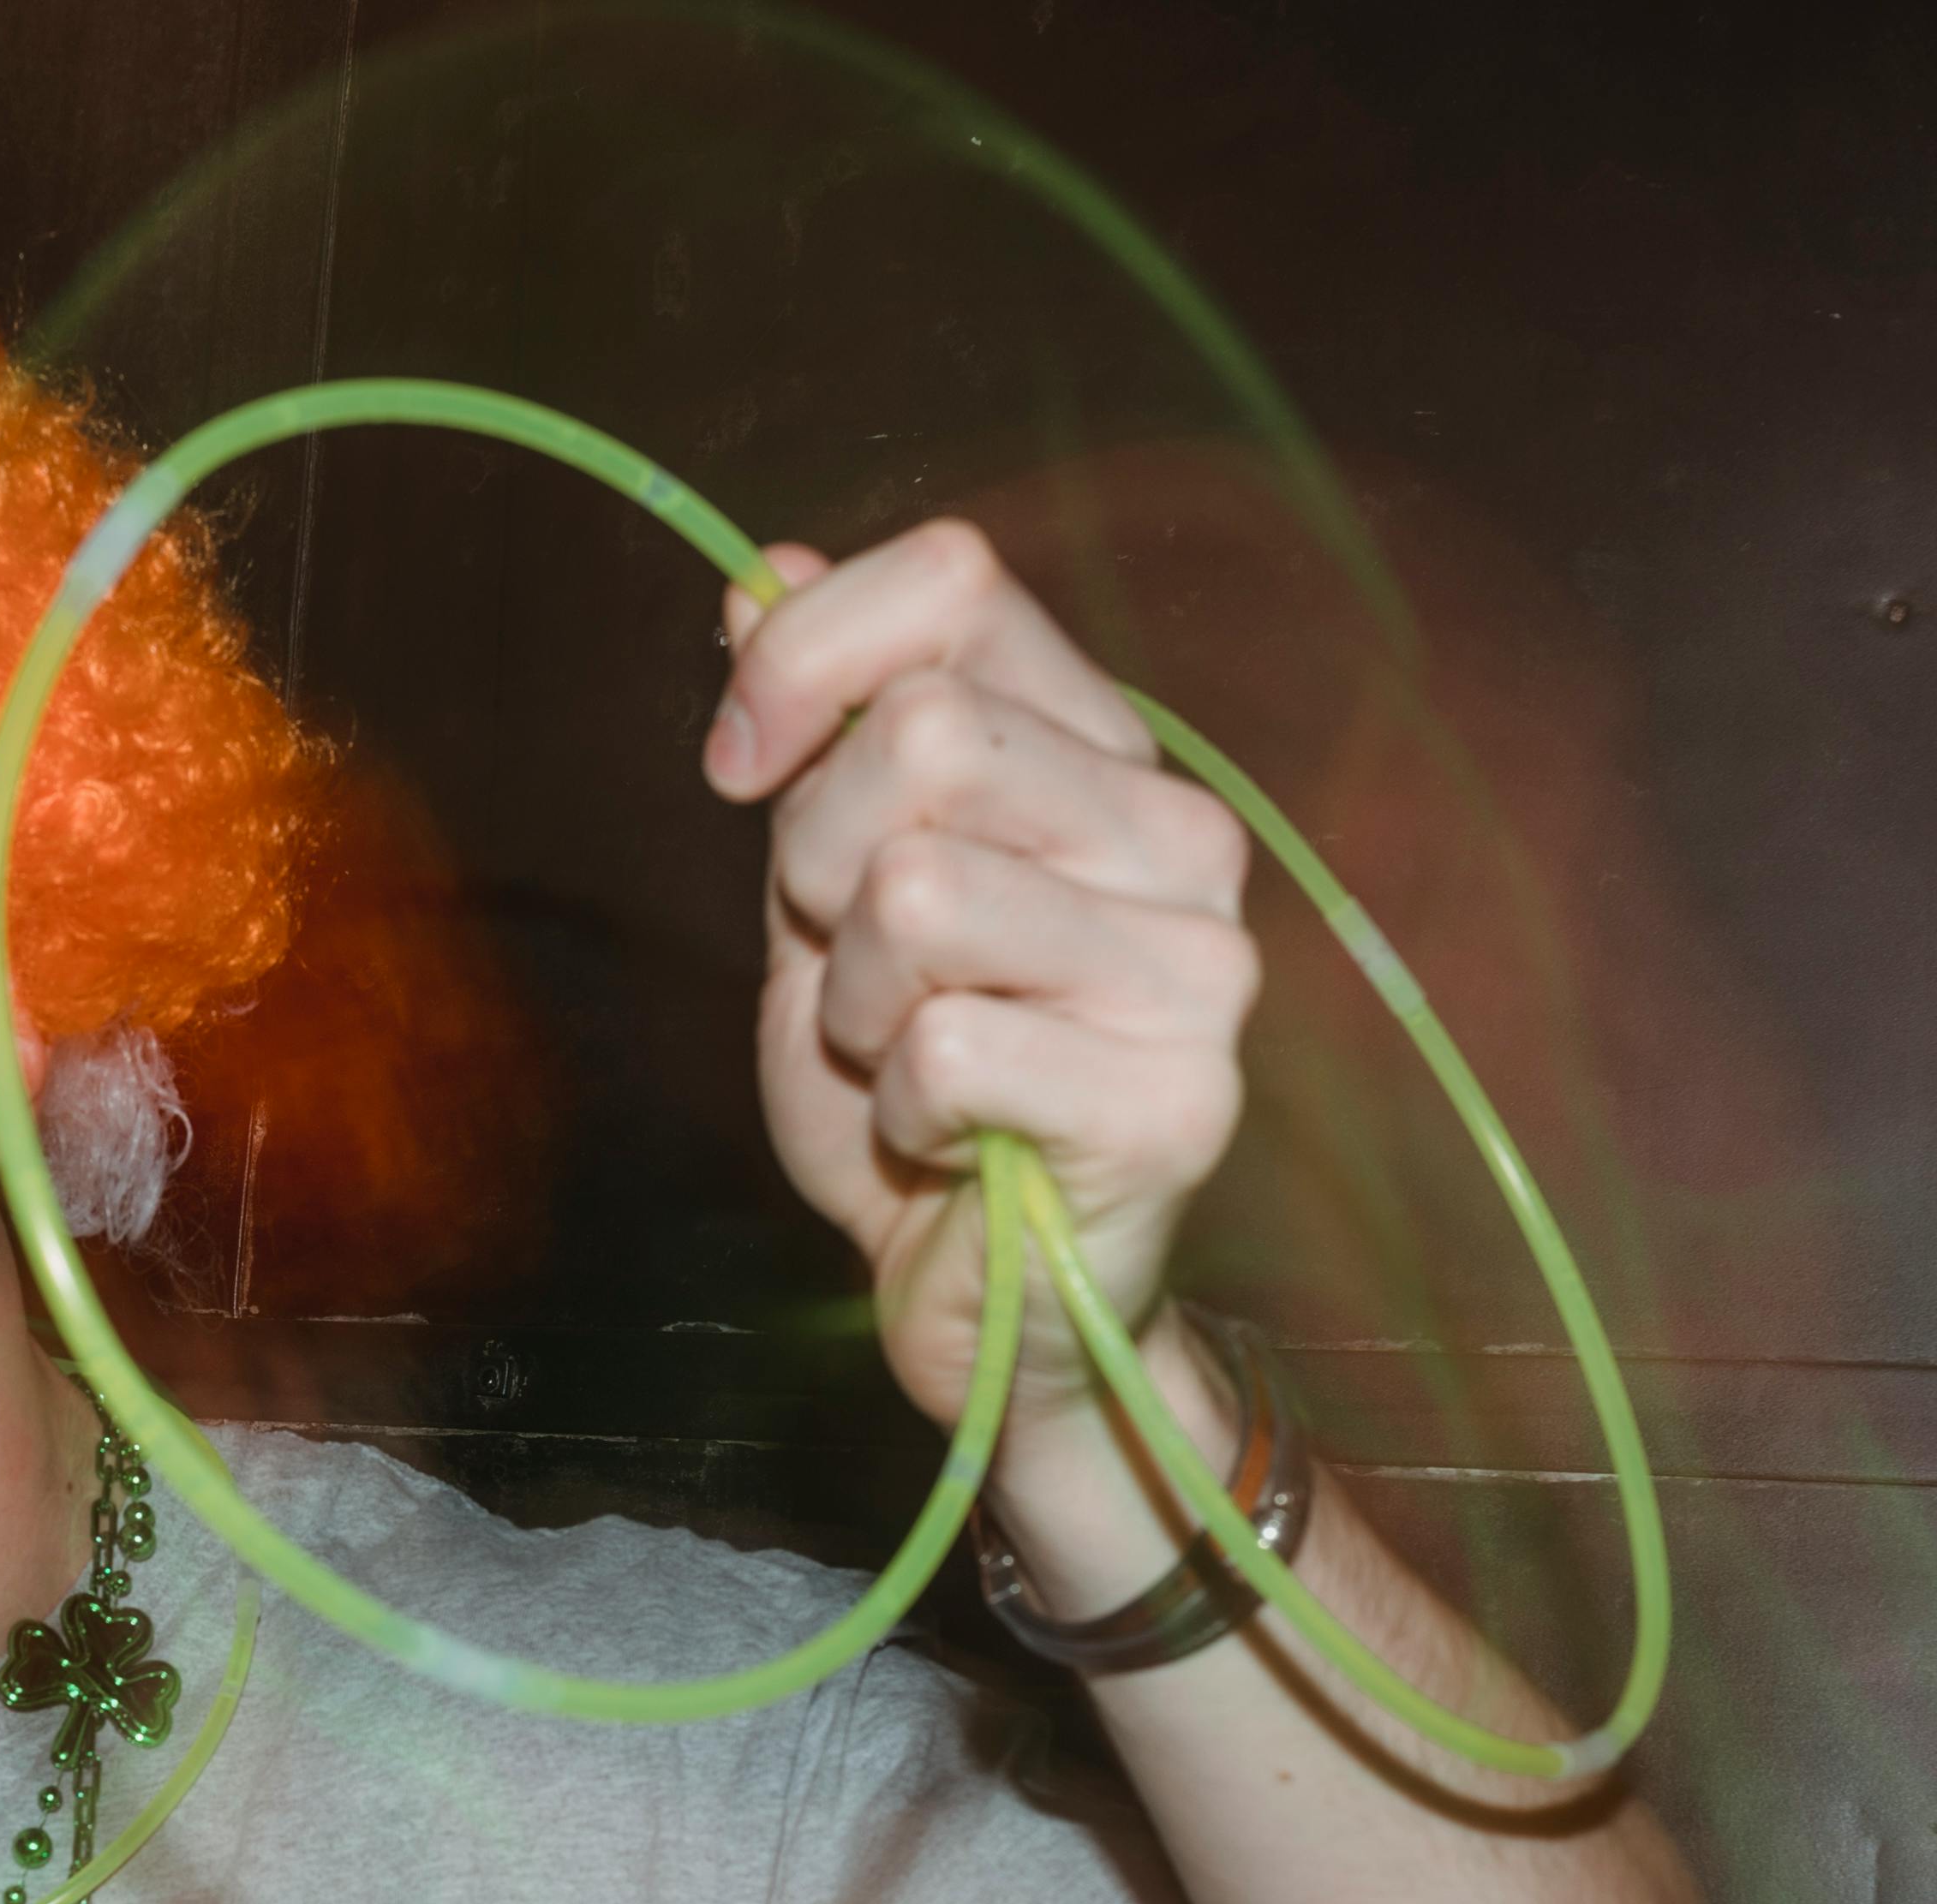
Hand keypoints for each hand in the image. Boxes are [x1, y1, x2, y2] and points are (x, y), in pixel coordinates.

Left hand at [712, 521, 1259, 1423]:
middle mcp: (1179, 835)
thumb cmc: (915, 1090)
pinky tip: (951, 1136)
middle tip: (848, 967)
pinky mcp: (1181, 1099)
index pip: (956, 582)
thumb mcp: (825, 893)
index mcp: (1102, 753)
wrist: (987, 1299)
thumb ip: (813, 738)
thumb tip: (757, 572)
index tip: (739, 768)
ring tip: (902, 1060)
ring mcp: (1198, 967)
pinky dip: (900, 1105)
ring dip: (855, 1000)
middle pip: (919, 734)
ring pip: (919, 891)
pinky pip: (947, 1043)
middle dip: (813, 862)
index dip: (806, 659)